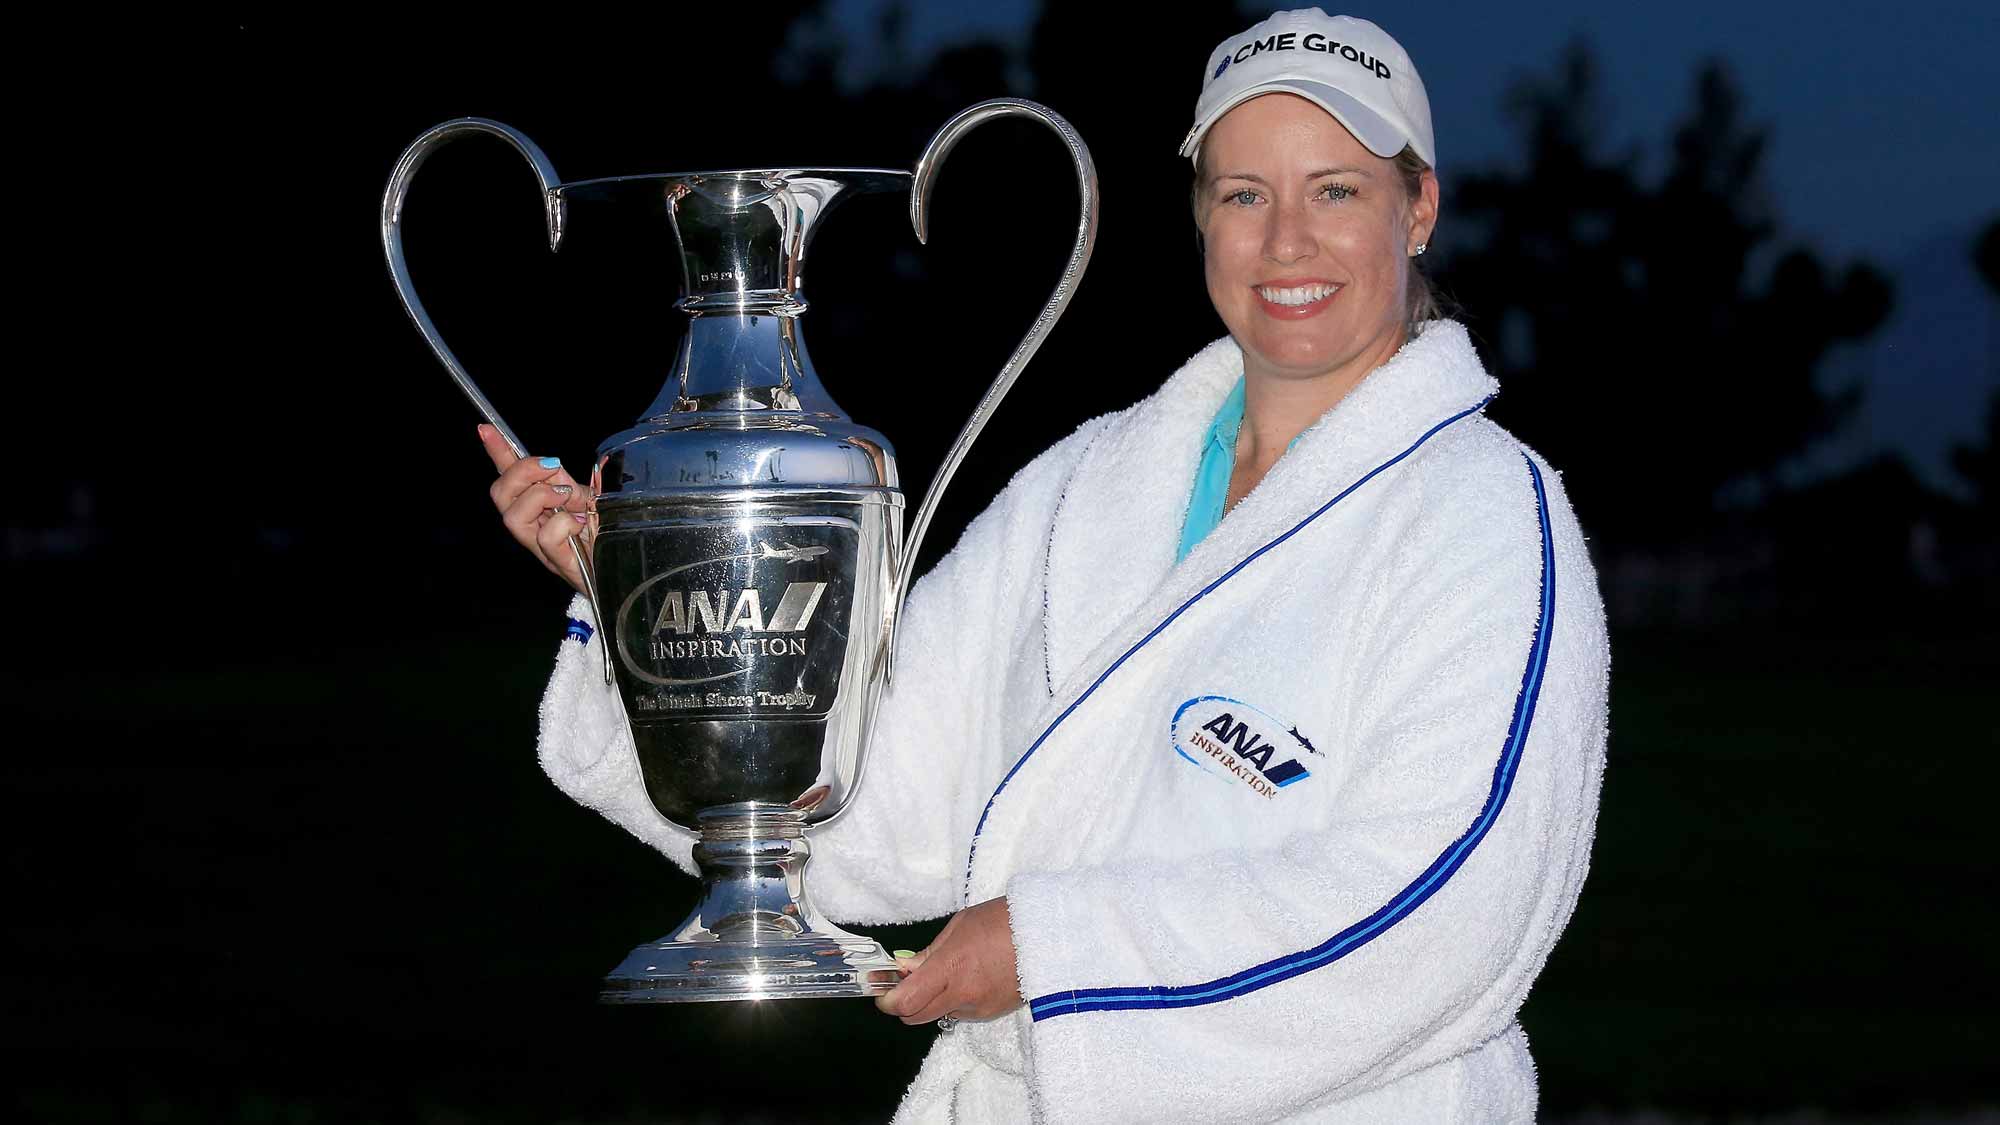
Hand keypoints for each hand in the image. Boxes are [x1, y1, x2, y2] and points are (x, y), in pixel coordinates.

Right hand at [478, 423, 595, 595]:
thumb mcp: (587, 498)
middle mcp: (533, 526)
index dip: (497, 452)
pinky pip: (546, 537)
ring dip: (541, 497)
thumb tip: (550, 463)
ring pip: (513, 517)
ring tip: (568, 498)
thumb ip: (566, 482)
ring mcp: (543, 546)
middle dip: (522, 471)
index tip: (486, 428)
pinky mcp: (558, 561)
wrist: (627, 566)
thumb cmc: (606, 534)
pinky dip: (565, 522)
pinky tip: (582, 523)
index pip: (510, 476)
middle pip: (500, 495)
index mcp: (539, 506)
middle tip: (553, 467)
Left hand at [875, 897, 1022, 1024]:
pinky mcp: (992, 1012)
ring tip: (950, 973)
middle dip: (904, 1004)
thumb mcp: (960, 926)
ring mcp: (979, 1007)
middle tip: (908, 984)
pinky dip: (957, 1000)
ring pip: (939, 1014)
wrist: (1046, 933)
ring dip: (934, 1000)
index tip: (884, 989)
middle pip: (914, 1017)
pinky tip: (971, 978)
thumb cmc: (1002, 920)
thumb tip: (905, 968)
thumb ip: (929, 952)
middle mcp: (963, 994)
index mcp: (951, 967)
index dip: (888, 1000)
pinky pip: (963, 1012)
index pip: (905, 1001)